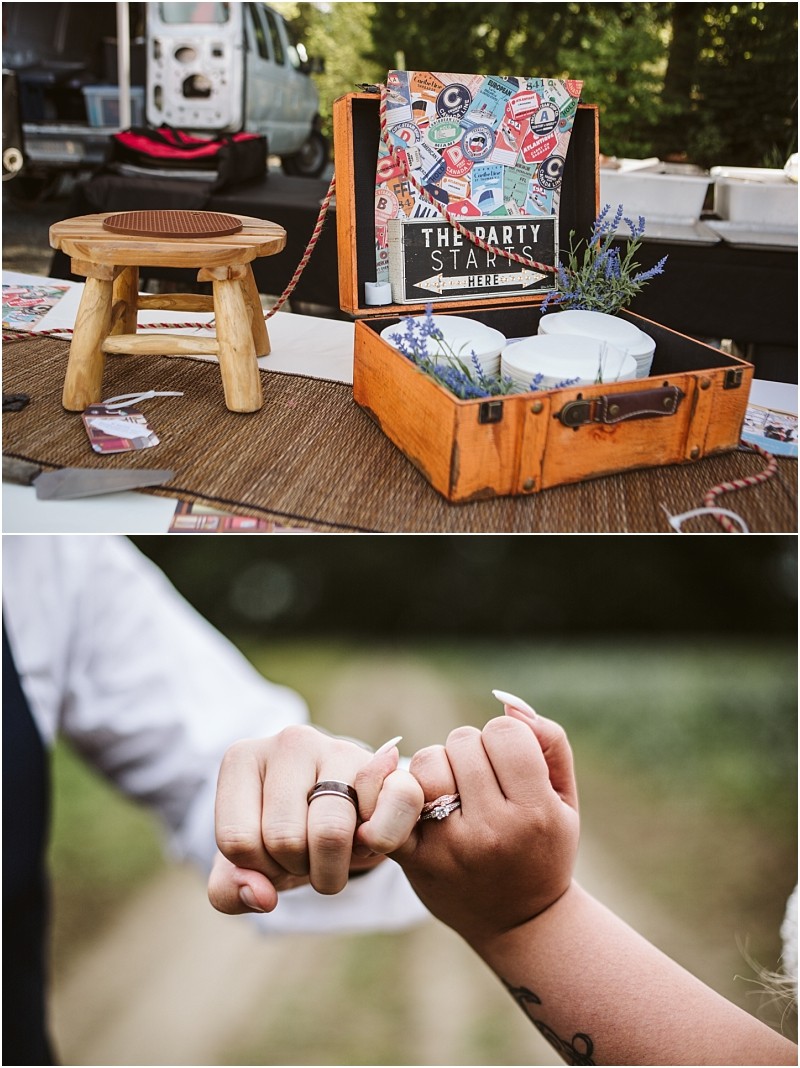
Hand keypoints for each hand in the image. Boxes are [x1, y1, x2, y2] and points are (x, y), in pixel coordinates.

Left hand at [208, 725, 421, 913]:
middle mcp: (289, 742)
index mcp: (242, 759)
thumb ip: (231, 891)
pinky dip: (373, 847)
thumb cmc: (282, 835)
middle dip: (297, 867)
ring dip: (332, 868)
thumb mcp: (246, 866)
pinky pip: (377, 822)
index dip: (259, 868)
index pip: (237, 840)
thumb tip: (263, 898)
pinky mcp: (380, 763)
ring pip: (329, 833)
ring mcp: (337, 747)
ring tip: (331, 850)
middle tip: (306, 853)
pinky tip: (363, 835)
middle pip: (283, 839)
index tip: (271, 854)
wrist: (339, 811)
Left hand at [390, 713, 578, 947]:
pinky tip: (413, 795)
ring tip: (455, 790)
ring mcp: (451, 846)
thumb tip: (509, 703)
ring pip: (427, 762)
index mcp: (535, 812)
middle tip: (483, 779)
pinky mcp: (416, 859)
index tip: (510, 761)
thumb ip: (548, 741)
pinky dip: (396, 789)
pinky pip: (393, 802)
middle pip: (462, 741)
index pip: (503, 732)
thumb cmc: (545, 848)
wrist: (521, 923)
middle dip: (472, 751)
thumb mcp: (564, 798)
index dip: (506, 738)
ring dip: (439, 767)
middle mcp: (493, 830)